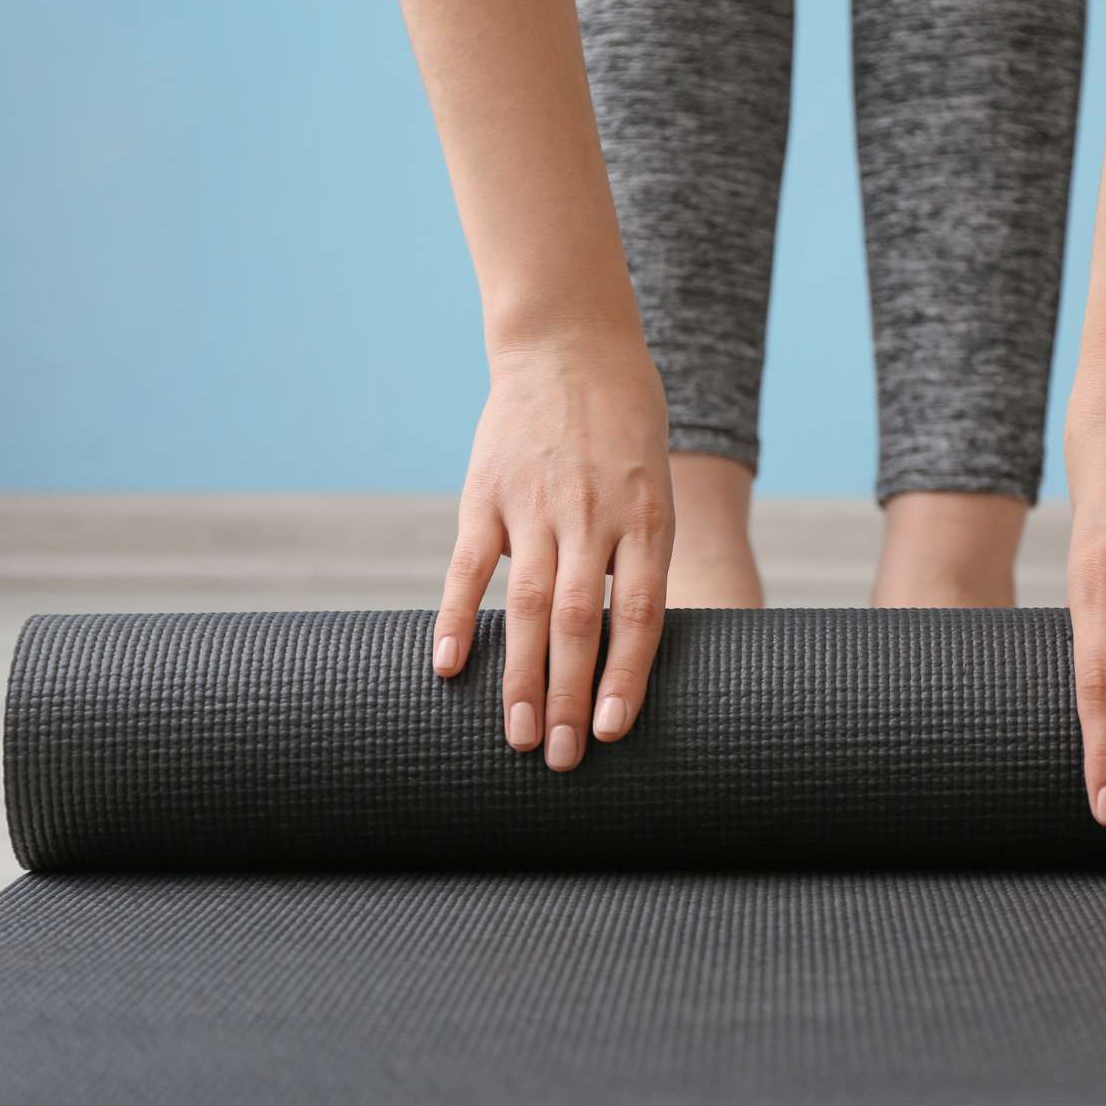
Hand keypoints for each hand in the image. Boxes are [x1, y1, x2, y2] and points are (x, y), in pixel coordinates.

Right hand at [431, 335, 674, 767]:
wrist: (570, 346)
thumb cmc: (625, 429)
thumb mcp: (654, 488)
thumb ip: (639, 560)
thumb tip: (629, 645)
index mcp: (645, 519)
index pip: (637, 614)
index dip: (625, 677)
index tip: (611, 731)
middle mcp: (591, 516)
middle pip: (579, 623)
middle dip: (570, 697)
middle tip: (562, 760)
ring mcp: (535, 505)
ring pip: (527, 607)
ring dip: (521, 677)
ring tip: (519, 736)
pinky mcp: (486, 494)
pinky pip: (469, 566)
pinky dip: (459, 619)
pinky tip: (450, 668)